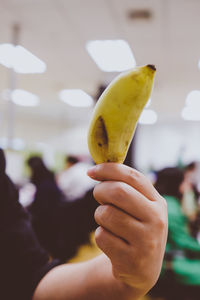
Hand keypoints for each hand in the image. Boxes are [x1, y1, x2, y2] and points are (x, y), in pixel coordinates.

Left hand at [88, 163, 167, 291]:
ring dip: (100, 216)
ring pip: (106, 214)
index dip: (109, 169)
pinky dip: (100, 236)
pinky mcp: (131, 260)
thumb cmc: (135, 229)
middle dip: (100, 190)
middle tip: (99, 197)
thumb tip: (94, 170)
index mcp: (158, 203)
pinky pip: (101, 236)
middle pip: (118, 191)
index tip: (91, 171)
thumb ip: (125, 188)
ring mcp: (146, 241)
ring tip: (109, 223)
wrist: (141, 270)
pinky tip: (112, 242)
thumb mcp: (139, 208)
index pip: (133, 177)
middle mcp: (157, 220)